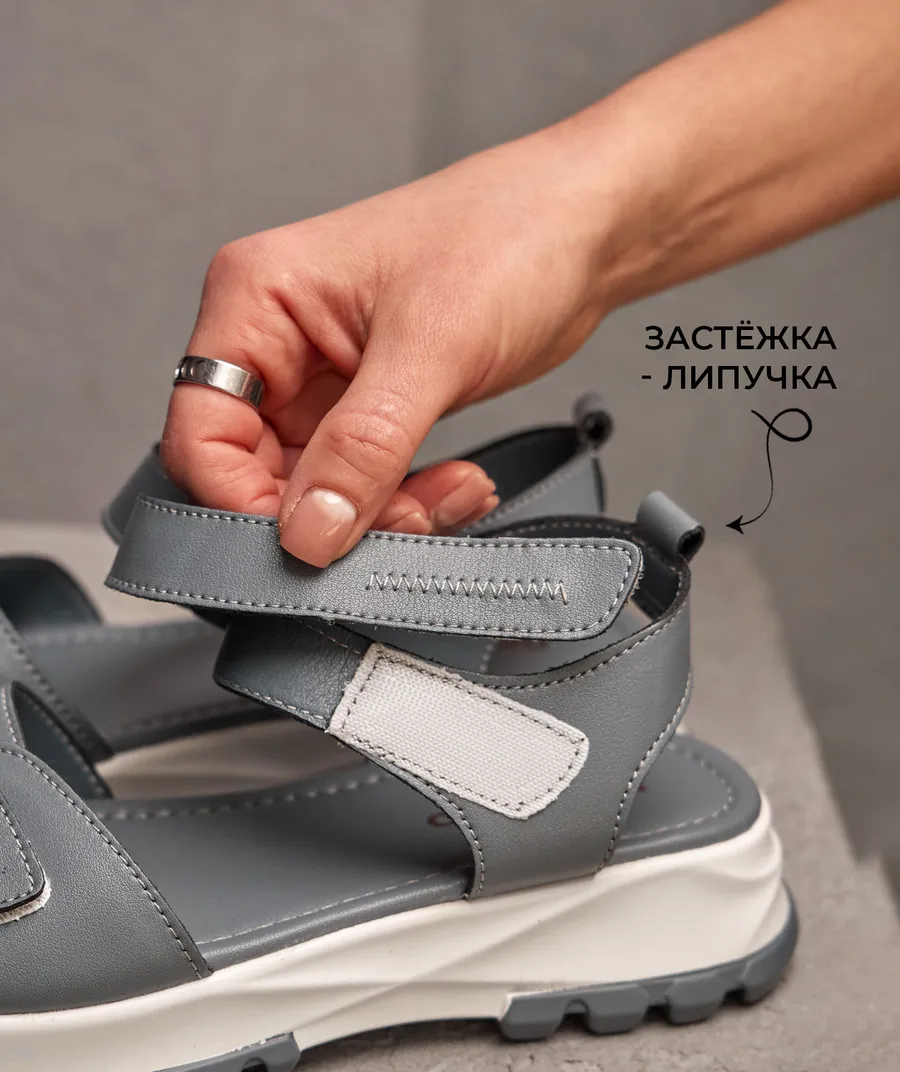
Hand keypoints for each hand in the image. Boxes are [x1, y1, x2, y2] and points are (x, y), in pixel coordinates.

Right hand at [161, 130, 605, 564]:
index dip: (241, 503)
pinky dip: (405, 504)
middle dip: (328, 517)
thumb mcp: (432, 348)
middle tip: (405, 521)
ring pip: (313, 492)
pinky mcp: (366, 408)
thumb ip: (362, 448)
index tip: (309, 544)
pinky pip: (360, 485)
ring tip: (448, 496)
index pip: (202, 434)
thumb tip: (307, 533)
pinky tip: (455, 489)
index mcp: (257, 299)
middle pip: (254, 474)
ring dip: (379, 516)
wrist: (585, 228)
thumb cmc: (510, 235)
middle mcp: (275, 341)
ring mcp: (321, 378)